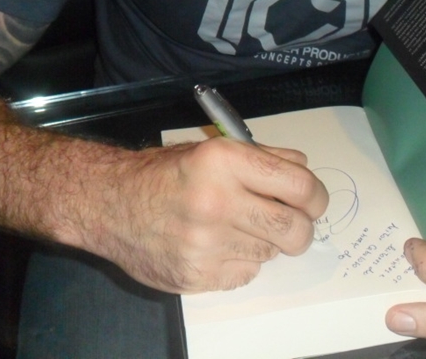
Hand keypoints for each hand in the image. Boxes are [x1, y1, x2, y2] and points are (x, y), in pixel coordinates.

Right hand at [78, 137, 328, 293]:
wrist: (109, 204)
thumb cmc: (167, 173)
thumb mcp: (215, 149)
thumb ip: (265, 158)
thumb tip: (305, 172)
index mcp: (224, 161)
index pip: (299, 185)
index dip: (316, 196)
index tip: (314, 202)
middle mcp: (216, 202)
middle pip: (294, 229)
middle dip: (303, 228)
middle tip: (294, 223)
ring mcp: (205, 244)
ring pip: (271, 252)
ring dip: (265, 242)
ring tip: (238, 227)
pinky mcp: (197, 275)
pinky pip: (246, 273)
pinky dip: (241, 261)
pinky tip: (219, 246)